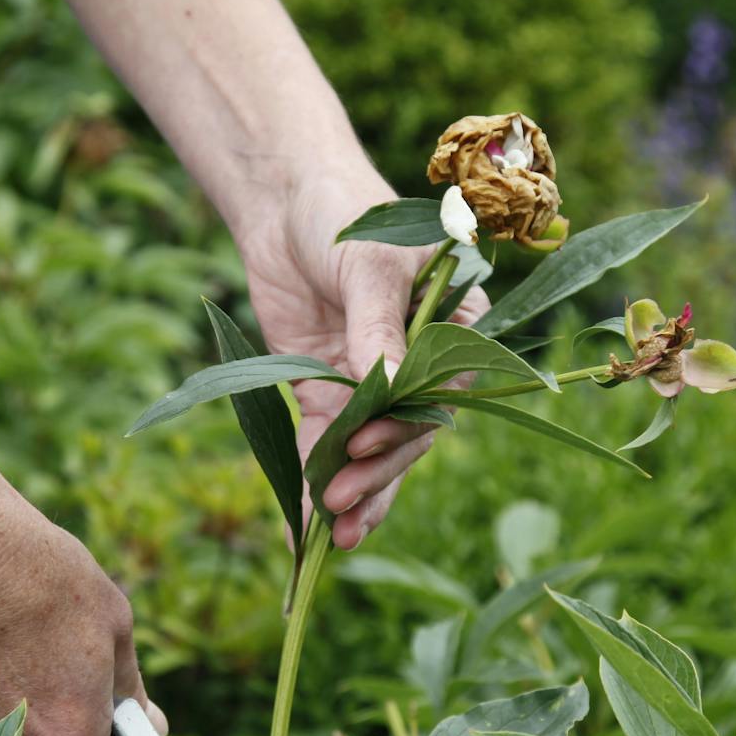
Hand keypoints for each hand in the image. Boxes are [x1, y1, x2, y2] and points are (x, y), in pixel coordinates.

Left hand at [239, 165, 489, 548]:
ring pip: (368, 452)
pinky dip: (313, 480)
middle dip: (375, 475)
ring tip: (330, 538)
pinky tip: (303, 528)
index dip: (404, 429)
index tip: (363, 446)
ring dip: (353, 494)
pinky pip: (323, 444)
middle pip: (405, 435)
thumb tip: (387, 391)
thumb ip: (379, 328)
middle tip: (341, 509)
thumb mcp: (369, 264)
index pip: (439, 395)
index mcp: (454, 331)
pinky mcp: (324, 389)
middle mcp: (418, 364)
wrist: (282, 197)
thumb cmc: (343, 211)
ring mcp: (369, 381)